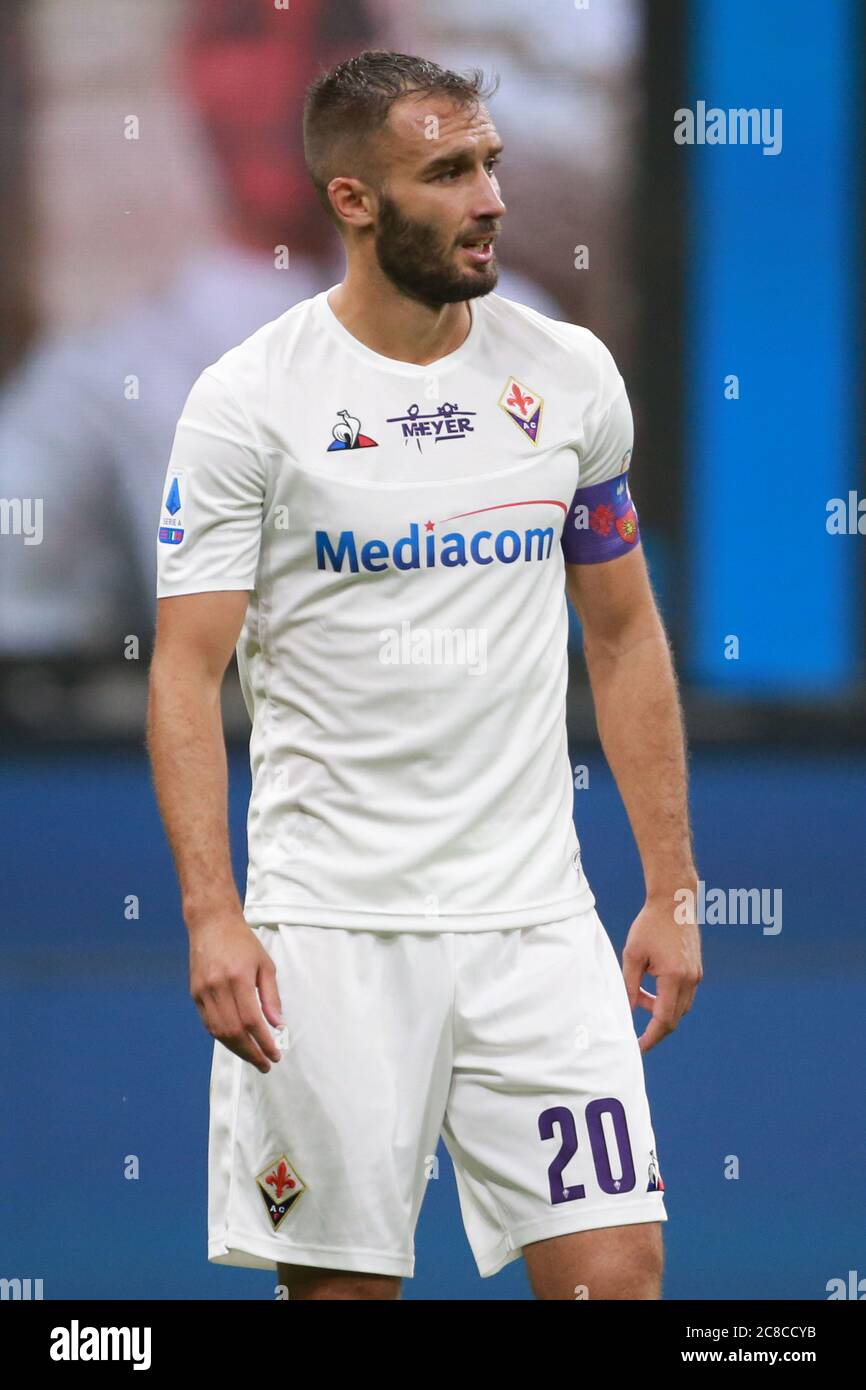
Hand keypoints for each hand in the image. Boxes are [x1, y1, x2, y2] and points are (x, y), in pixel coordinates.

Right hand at [188, 912, 284, 1072]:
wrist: (211, 923)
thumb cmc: (242, 942)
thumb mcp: (265, 965)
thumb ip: (271, 996)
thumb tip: (277, 1024)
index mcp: (238, 978)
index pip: (252, 1021)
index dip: (264, 1042)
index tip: (275, 1055)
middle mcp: (218, 987)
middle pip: (233, 1032)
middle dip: (251, 1053)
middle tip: (265, 1064)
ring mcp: (203, 992)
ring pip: (219, 1032)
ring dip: (237, 1049)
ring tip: (253, 1057)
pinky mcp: (194, 994)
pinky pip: (209, 1024)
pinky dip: (223, 1037)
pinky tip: (236, 1043)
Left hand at [621, 892, 702, 1052]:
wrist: (675, 901)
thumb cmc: (650, 924)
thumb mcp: (633, 955)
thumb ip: (629, 985)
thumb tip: (626, 1010)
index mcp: (675, 977)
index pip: (664, 1019)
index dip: (651, 1037)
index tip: (638, 1047)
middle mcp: (690, 980)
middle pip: (674, 1018)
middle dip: (654, 1026)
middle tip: (634, 1029)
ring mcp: (696, 975)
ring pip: (680, 1007)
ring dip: (659, 1010)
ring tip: (638, 994)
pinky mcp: (696, 970)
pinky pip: (683, 995)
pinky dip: (667, 998)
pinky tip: (650, 985)